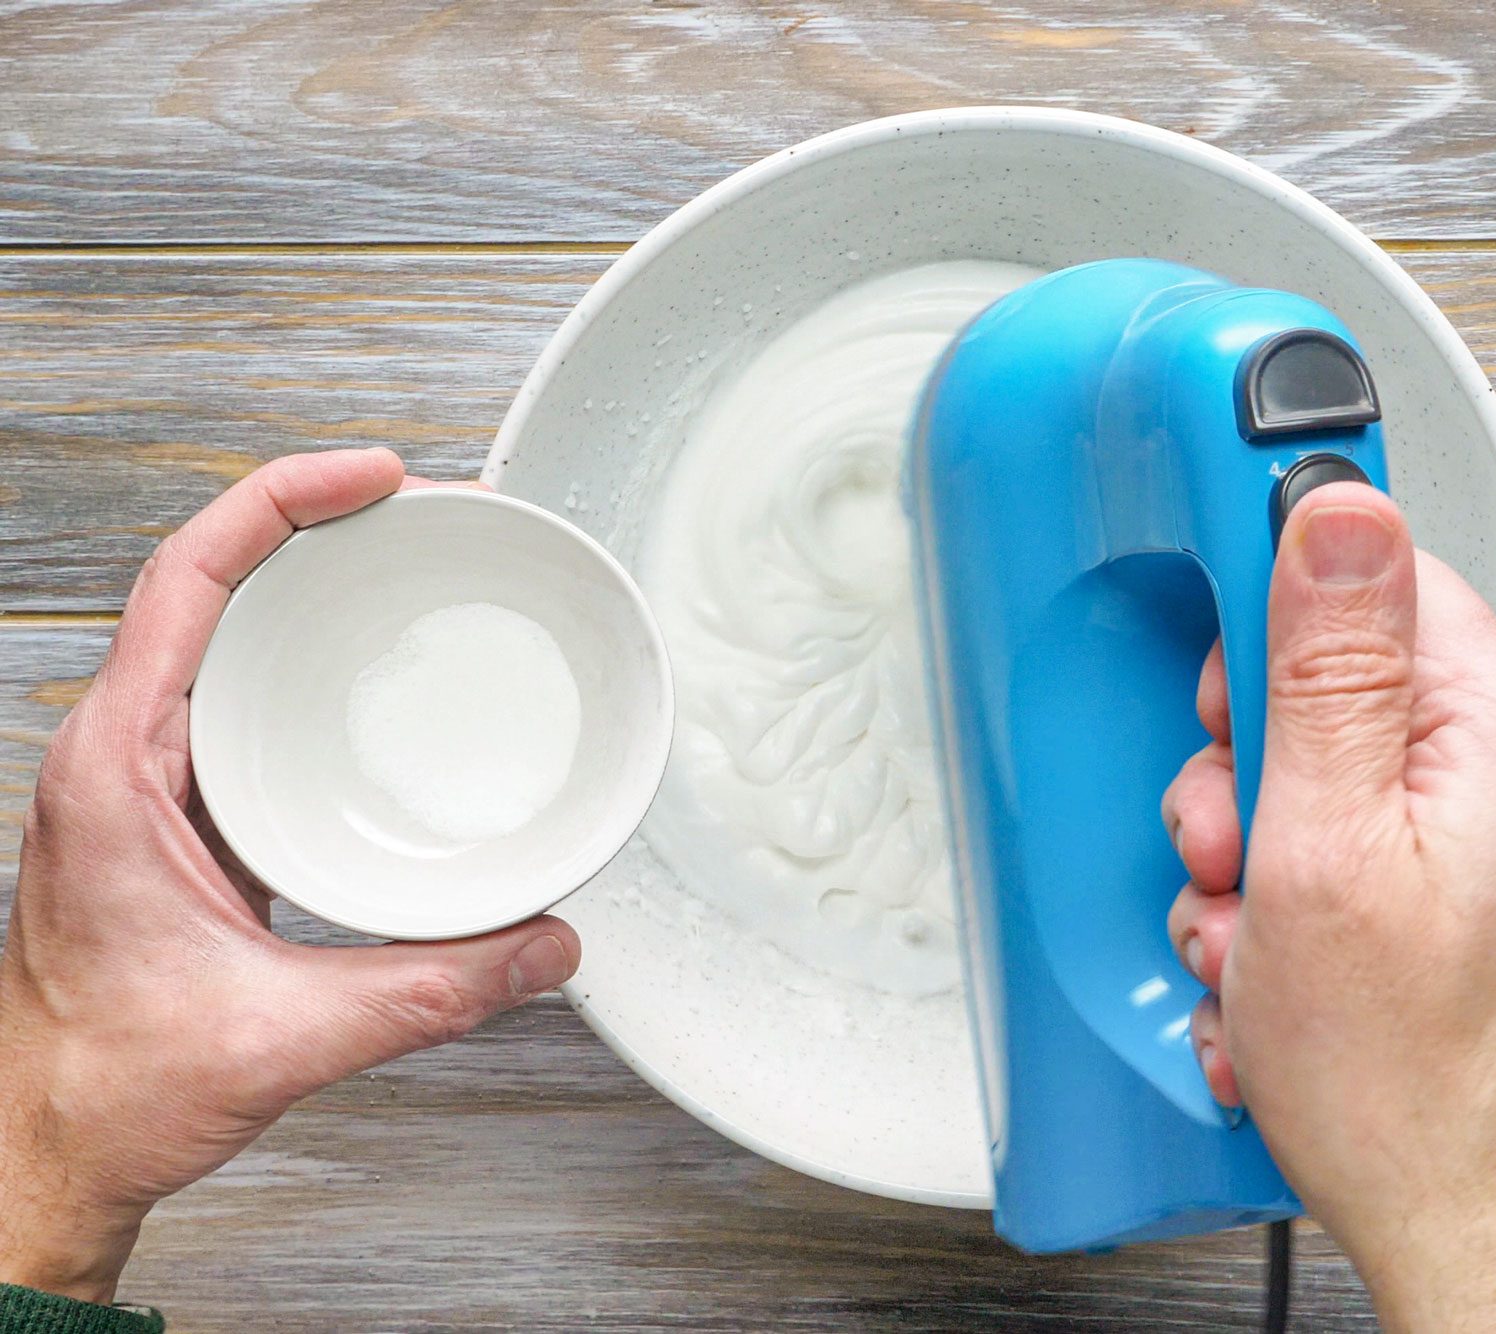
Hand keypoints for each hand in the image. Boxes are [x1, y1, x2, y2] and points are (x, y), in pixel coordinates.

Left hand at [0, 450, 580, 1303]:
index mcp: (118, 769)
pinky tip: (369, 666)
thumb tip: (546, 943)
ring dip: (307, 582)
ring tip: (405, 557)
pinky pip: (240, 695)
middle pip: (210, 582)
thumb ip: (432, 990)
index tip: (374, 477)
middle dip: (312, 519)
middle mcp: (122, 755)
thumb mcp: (287, 1035)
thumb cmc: (105, 1087)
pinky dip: (304, 655)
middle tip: (419, 504)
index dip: (279, 501)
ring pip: (222, 633)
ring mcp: (147, 780)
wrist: (43, 1145)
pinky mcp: (181, 813)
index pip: (186, 580)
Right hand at [1162, 484, 1495, 1331]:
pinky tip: (1290, 986)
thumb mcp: (1320, 852)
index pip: (1375, 579)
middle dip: (1249, 781)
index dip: (1267, 633)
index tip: (1220, 694)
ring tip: (1255, 953)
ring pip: (1345, 790)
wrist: (1486, 1244)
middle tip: (1228, 864)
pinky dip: (1313, 916)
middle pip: (1344, 695)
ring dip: (1264, 867)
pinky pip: (1377, 864)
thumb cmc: (1409, 1088)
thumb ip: (1326, 667)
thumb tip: (1340, 505)